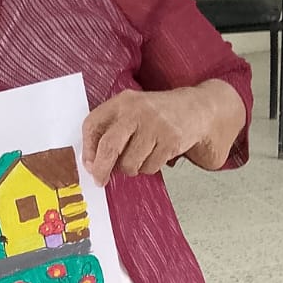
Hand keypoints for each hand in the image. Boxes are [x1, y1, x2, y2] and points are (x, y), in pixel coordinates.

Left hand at [81, 90, 201, 187]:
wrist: (195, 108)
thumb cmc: (156, 115)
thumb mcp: (130, 111)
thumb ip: (110, 131)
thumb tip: (93, 164)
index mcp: (121, 102)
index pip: (92, 125)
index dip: (87, 150)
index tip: (89, 165)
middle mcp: (137, 111)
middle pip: (109, 147)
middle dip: (101, 169)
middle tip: (100, 180)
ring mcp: (155, 125)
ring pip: (130, 163)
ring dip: (131, 168)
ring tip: (140, 156)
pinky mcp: (171, 140)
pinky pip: (149, 167)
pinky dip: (149, 168)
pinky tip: (155, 154)